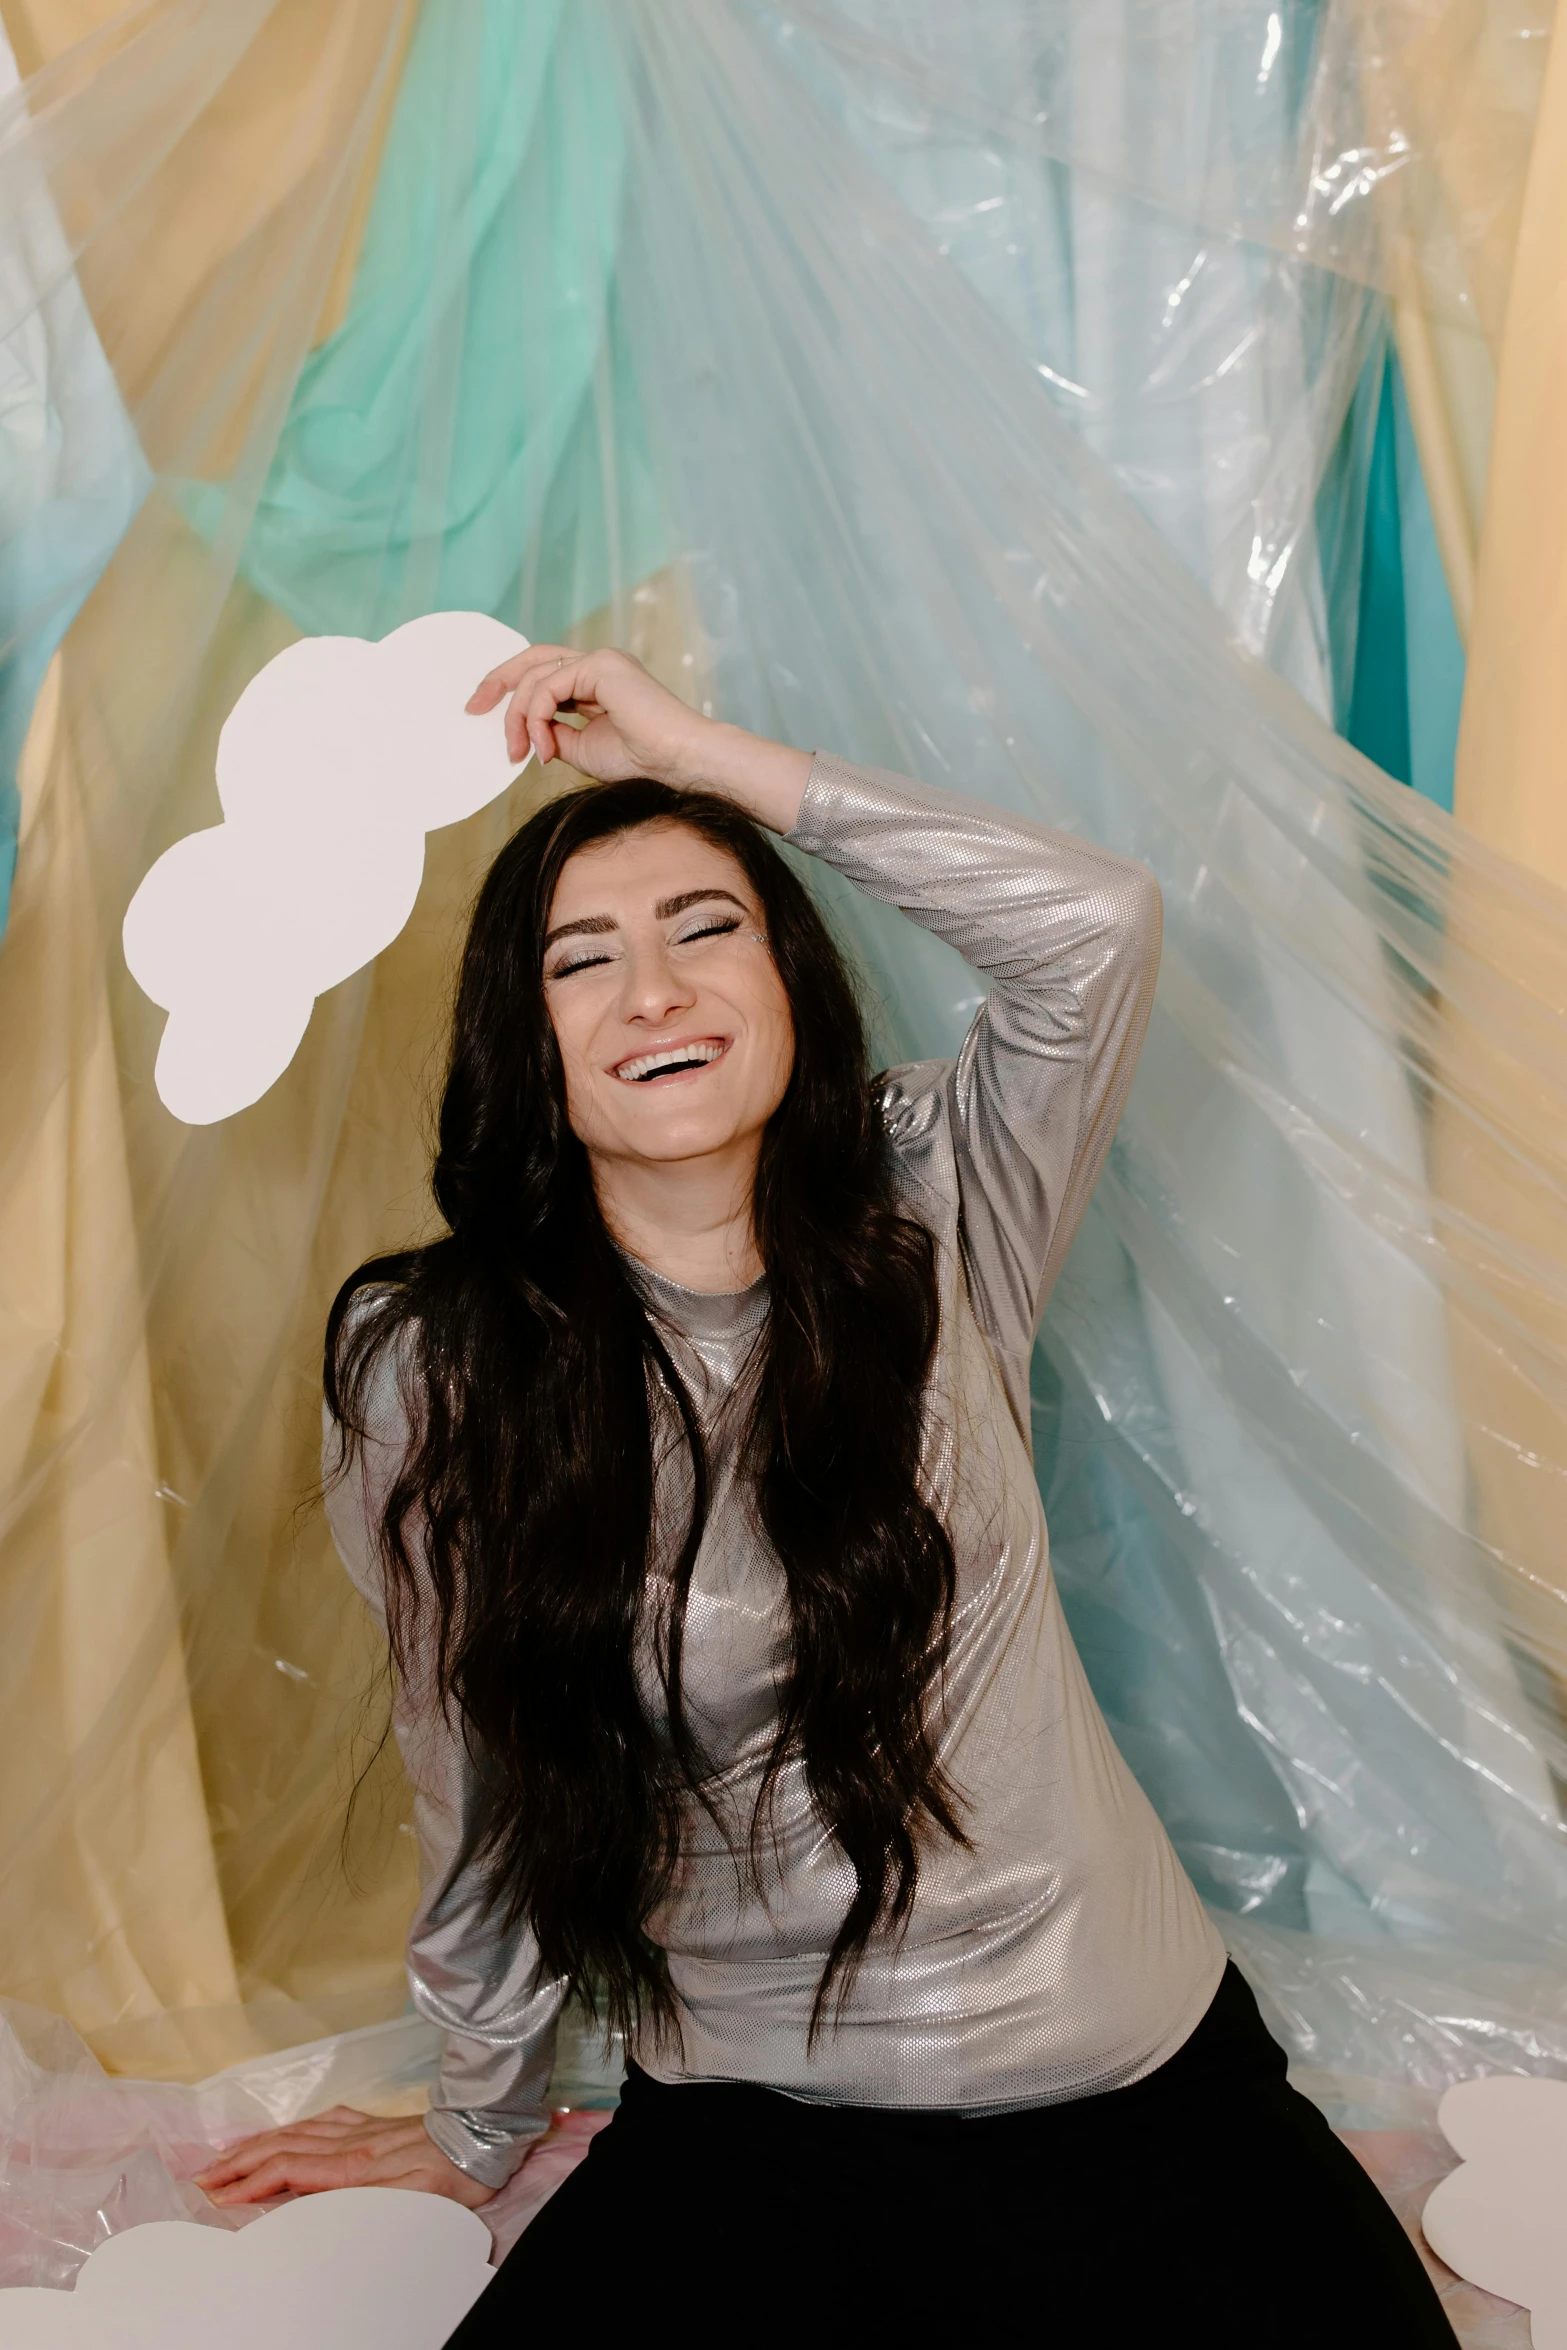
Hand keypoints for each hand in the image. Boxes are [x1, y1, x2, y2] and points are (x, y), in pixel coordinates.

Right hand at [192, 2105, 495, 2207]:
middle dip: (239, 2164)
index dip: (251, 2183)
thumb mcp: (413, 2197)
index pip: (289, 2170)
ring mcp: (361, 2128)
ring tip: (226, 2157)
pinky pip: (322, 2121)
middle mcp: (351, 2141)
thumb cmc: (455, 2174)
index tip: (218, 2197)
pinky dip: (292, 2127)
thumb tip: (314, 2198)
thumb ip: (363, 2196)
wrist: (486, 2132)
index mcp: (356, 2164)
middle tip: (203, 2179)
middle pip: (282, 2148)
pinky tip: (285, 2131)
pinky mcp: (374, 2122)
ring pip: (296, 2132)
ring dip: (257, 2145)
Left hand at [467, 643, 704, 784]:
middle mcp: (597, 665)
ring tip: (520, 752)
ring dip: (518, 717)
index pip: (542, 673)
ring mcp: (600, 661)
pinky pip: (548, 686)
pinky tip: (542, 745)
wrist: (678, 762)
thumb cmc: (642, 761)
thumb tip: (528, 732)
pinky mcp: (601, 665)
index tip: (483, 714)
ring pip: (535, 676)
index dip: (510, 690)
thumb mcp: (581, 750)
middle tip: (473, 708)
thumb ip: (554, 733)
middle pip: (531, 659)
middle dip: (497, 681)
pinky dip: (535, 716)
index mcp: (596, 681)